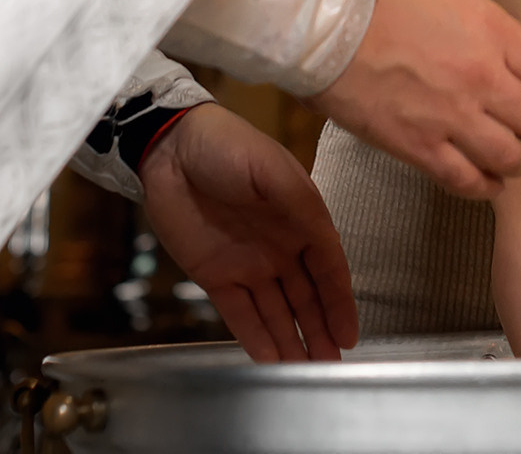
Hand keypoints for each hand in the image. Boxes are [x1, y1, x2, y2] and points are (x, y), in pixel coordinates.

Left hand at [139, 104, 356, 361]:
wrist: (170, 148)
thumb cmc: (228, 148)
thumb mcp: (273, 171)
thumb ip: (303, 208)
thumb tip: (327, 248)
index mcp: (300, 219)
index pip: (328, 269)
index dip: (340, 303)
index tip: (350, 336)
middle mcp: (280, 248)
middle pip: (306, 298)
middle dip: (319, 330)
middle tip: (331, 365)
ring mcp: (248, 265)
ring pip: (277, 311)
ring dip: (291, 340)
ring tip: (305, 372)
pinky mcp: (216, 276)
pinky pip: (240, 313)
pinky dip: (255, 337)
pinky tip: (270, 359)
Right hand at [310, 0, 520, 198]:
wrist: (321, 21)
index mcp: (493, 33)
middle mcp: (482, 80)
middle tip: (519, 121)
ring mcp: (451, 118)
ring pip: (510, 158)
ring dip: (513, 159)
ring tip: (503, 153)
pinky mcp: (418, 147)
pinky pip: (467, 181)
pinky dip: (483, 186)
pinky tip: (482, 178)